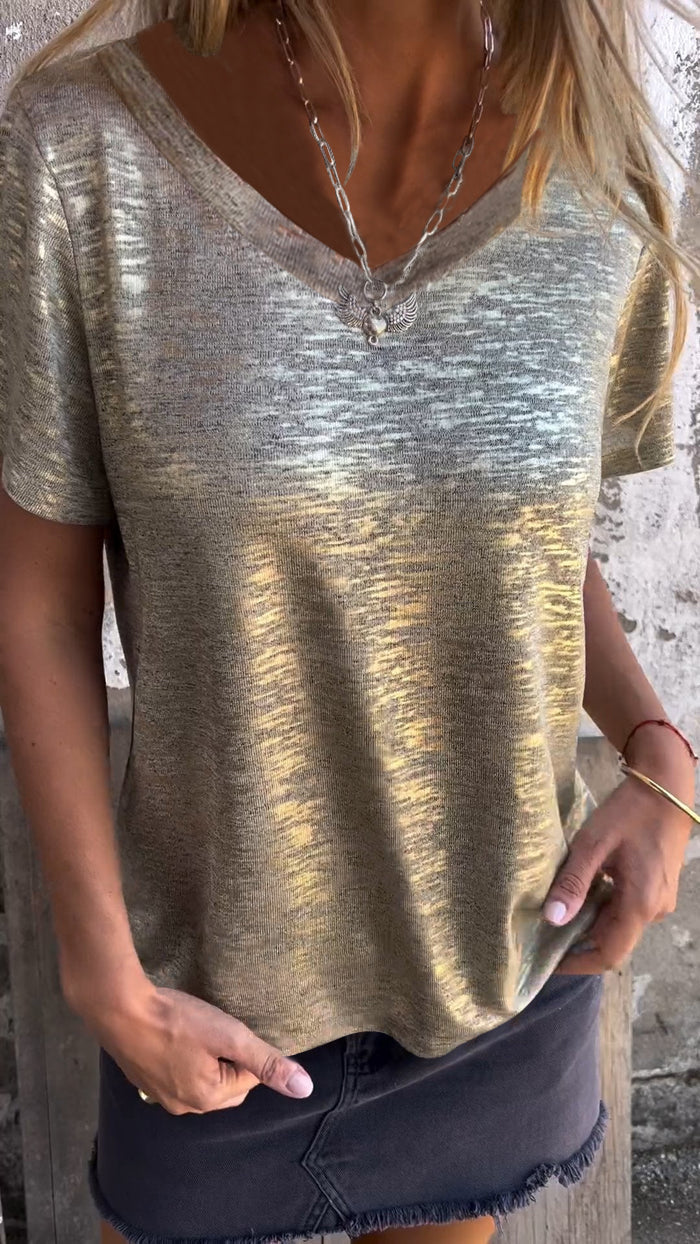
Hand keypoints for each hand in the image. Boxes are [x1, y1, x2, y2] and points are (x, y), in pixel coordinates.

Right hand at [71, 973, 314, 1114]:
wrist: (119, 1009)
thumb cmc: (176, 1021)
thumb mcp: (229, 1036)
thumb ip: (267, 1061)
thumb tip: (305, 1088)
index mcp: (208, 1099)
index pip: (249, 1078)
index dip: (248, 1049)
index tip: (233, 1027)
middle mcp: (184, 1107)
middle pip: (227, 1084)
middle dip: (230, 1059)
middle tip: (219, 1029)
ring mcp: (159, 1095)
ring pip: (202, 1079)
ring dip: (207, 1059)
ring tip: (199, 1030)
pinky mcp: (143, 1079)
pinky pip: (177, 1073)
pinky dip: (183, 1058)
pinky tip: (176, 1035)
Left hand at [544, 736, 695, 974]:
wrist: (665, 788)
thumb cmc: (629, 812)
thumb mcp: (593, 844)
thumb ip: (573, 882)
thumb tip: (552, 919)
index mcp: (641, 904)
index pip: (609, 954)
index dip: (577, 963)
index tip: (548, 963)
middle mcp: (655, 910)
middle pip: (613, 942)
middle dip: (579, 943)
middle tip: (543, 935)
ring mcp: (659, 900)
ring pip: (619, 926)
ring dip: (590, 924)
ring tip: (557, 912)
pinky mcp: (657, 889)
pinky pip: (627, 910)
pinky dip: (602, 909)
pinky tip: (581, 894)